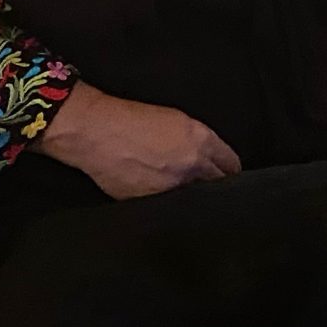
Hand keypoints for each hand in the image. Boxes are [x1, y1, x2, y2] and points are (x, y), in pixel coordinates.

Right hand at [35, 82, 239, 198]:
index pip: (231, 165)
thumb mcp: (174, 119)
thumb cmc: (129, 119)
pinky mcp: (151, 202)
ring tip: (176, 186)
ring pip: (193, 199)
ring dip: (189, 194)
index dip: (230, 170)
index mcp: (199, 141)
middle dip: (215, 185)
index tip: (228, 174)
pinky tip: (155, 190)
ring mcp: (171, 188)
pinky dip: (166, 201)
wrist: (95, 132)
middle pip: (217, 186)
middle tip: (208, 184)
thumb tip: (207, 159)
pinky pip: (168, 207)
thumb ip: (198, 141)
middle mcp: (190, 166)